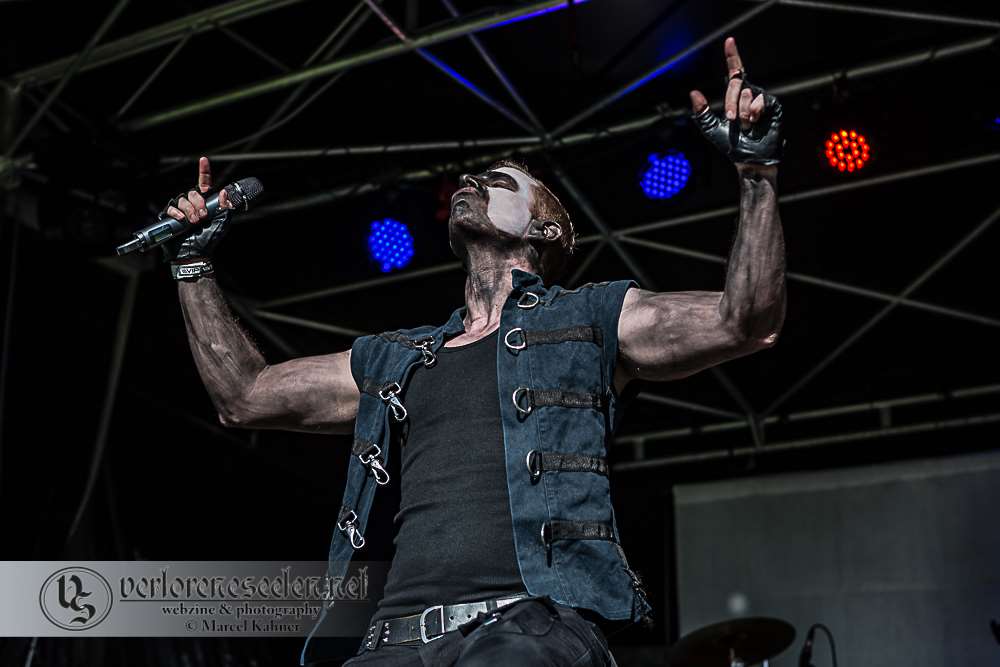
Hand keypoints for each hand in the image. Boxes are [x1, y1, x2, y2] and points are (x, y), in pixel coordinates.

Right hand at [161, 157, 234, 262]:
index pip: (203, 183)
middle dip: (199, 203)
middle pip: (193, 192)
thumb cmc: (209, 238)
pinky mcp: (170, 217)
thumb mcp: (222, 222)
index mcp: (205, 202)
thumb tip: (224, 192)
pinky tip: (182, 220)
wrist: (196, 253)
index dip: (204, 171)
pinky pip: (171, 208)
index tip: (204, 160)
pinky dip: (178, 213)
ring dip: (190, 210)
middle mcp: (192, 203)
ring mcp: (180, 210)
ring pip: (182, 200)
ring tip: (194, 222)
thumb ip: (225, 207)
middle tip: (203, 216)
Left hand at [689, 37, 782, 166]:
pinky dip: (754, 112)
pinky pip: (761, 100)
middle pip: (736, 83)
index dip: (732, 56)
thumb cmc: (731, 144)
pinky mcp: (773, 105)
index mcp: (735, 96)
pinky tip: (756, 122)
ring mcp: (762, 98)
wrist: (747, 158)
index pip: (734, 72)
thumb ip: (701, 111)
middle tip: (730, 119)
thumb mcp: (710, 128)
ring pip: (748, 93)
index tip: (729, 41)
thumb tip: (693, 92)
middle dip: (730, 102)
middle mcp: (749, 93)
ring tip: (746, 125)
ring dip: (742, 112)